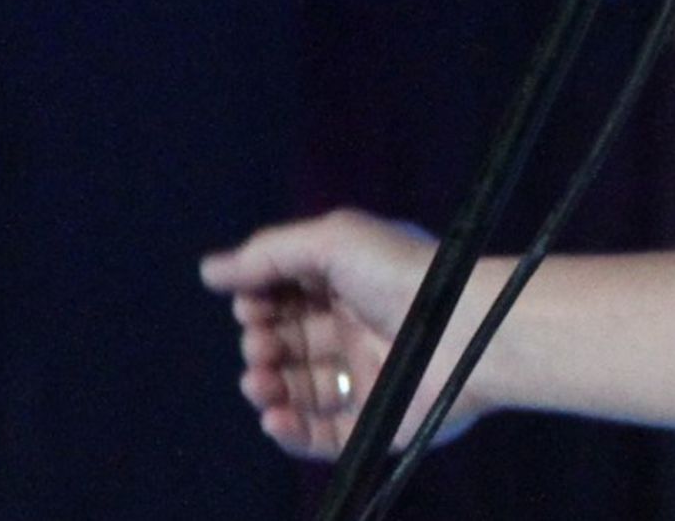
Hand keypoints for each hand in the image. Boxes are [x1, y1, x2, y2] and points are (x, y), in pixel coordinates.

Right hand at [198, 207, 495, 458]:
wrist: (466, 327)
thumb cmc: (403, 274)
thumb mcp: (331, 240)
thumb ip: (267, 255)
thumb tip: (208, 271)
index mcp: (351, 281)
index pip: (288, 296)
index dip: (260, 302)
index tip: (249, 305)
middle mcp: (357, 327)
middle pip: (288, 343)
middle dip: (260, 345)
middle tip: (259, 345)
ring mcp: (367, 376)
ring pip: (299, 390)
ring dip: (267, 388)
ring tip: (259, 381)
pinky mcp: (377, 421)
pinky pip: (323, 434)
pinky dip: (291, 431)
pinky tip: (274, 417)